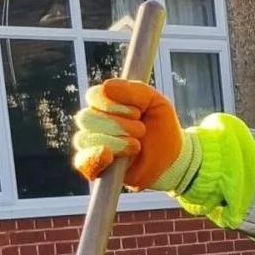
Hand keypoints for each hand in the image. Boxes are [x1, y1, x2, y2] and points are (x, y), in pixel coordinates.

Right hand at [72, 79, 194, 190]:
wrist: (172, 157)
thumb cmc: (161, 127)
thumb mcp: (156, 102)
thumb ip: (135, 91)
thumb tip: (106, 86)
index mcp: (106, 104)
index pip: (94, 96)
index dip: (114, 103)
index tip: (138, 111)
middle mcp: (93, 123)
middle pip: (87, 117)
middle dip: (119, 124)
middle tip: (141, 130)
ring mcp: (90, 145)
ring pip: (86, 138)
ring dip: (118, 142)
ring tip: (137, 146)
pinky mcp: (93, 167)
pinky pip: (82, 162)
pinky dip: (96, 158)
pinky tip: (110, 157)